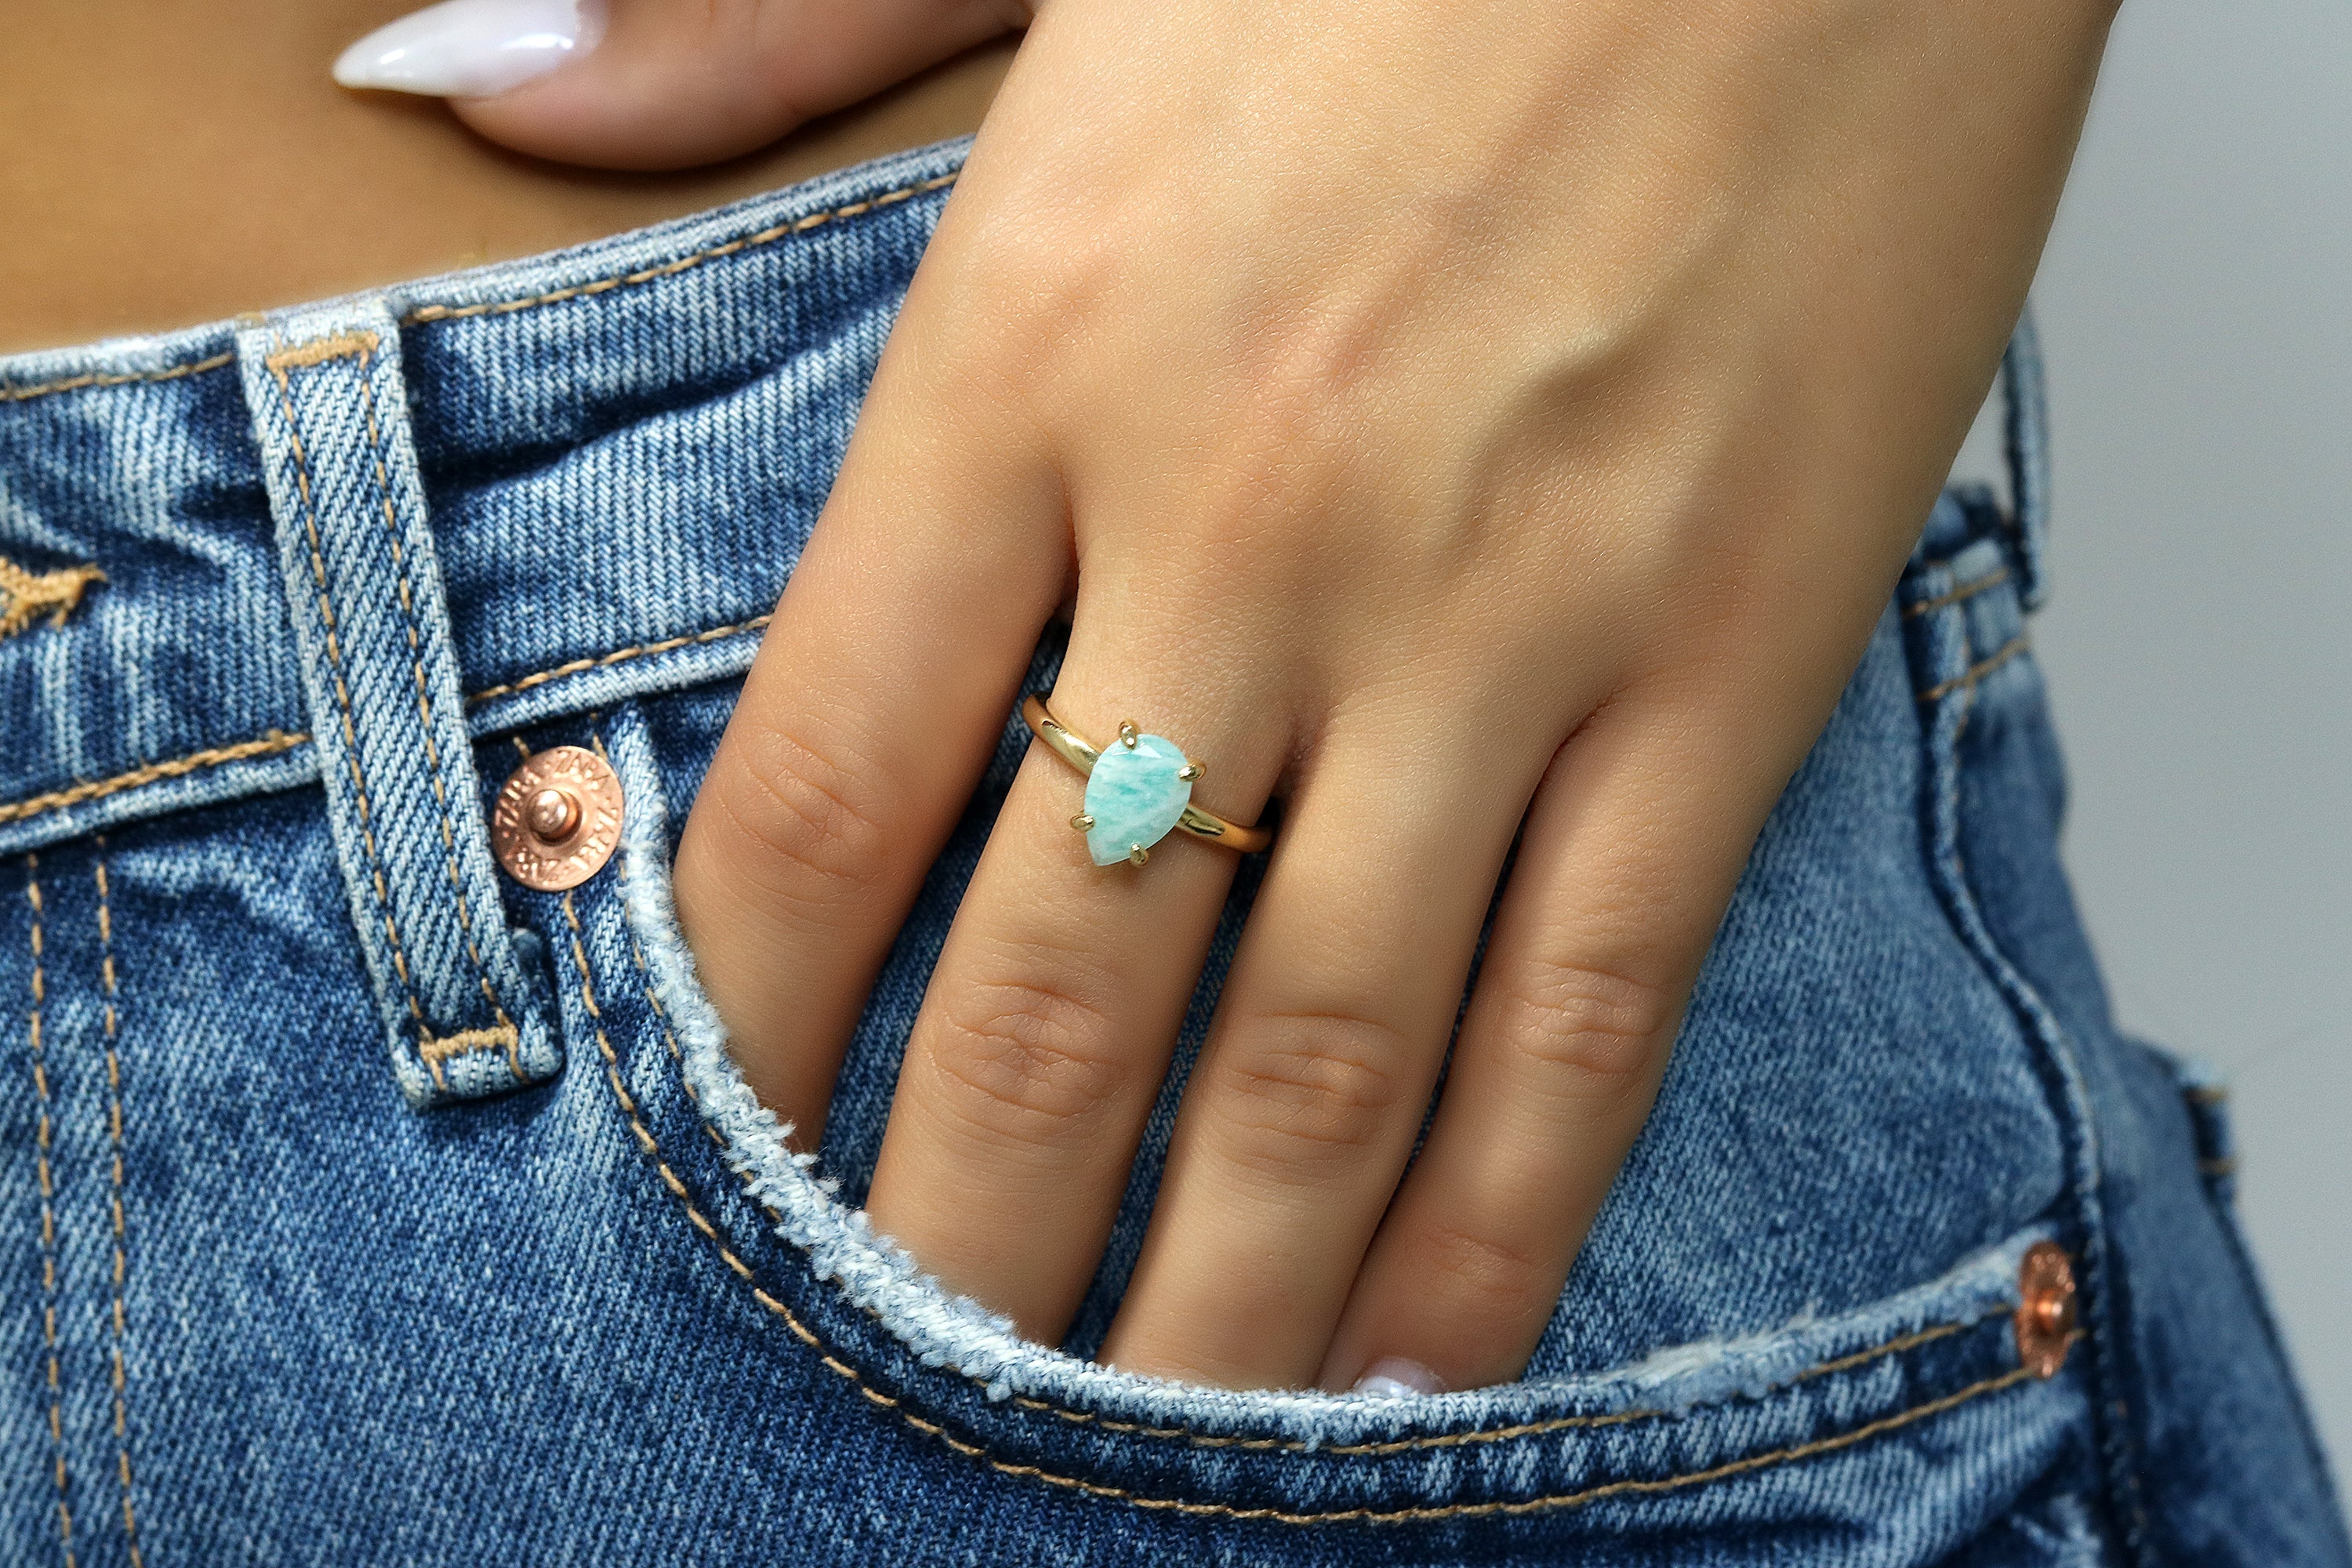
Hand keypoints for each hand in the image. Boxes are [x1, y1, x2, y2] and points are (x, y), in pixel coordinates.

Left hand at [384, 0, 2113, 1389]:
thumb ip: (751, 27)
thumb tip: (472, 83)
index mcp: (1043, 341)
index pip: (825, 789)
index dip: (747, 1027)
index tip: (718, 1169)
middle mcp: (1251, 522)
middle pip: (1054, 985)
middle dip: (965, 1235)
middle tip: (914, 1396)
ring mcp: (1509, 612)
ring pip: (1321, 1052)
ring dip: (1216, 1295)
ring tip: (1143, 1454)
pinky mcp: (1735, 651)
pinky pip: (1591, 997)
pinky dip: (1502, 1207)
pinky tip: (1424, 1343)